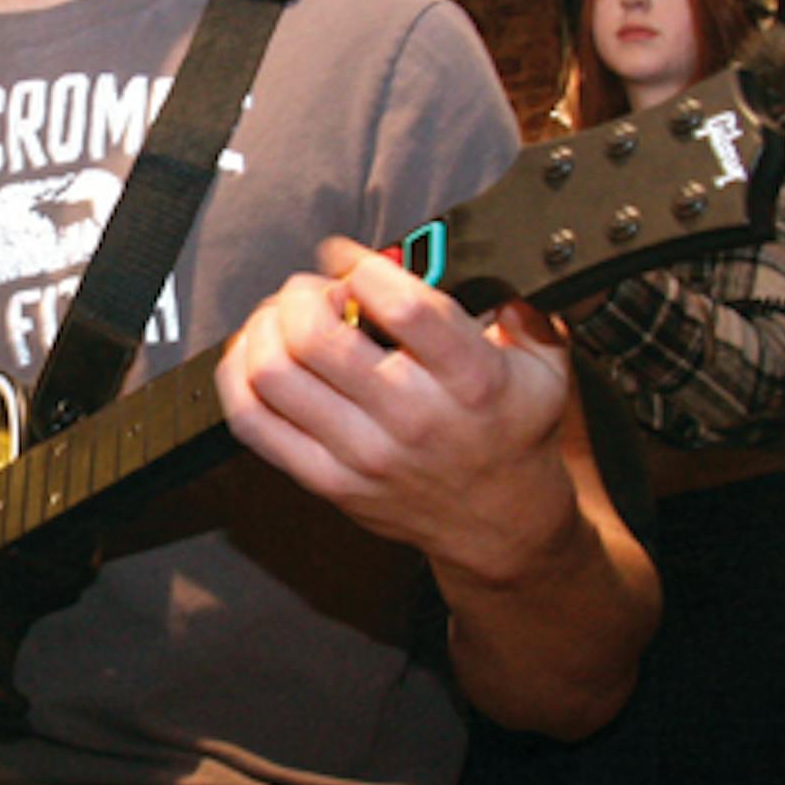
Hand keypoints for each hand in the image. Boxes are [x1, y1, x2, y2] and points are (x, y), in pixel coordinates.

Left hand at [215, 236, 575, 584]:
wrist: (501, 527)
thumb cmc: (512, 437)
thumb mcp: (546, 365)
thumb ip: (523, 305)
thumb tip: (489, 257)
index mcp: (469, 380)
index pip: (400, 307)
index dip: (360, 266)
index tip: (350, 257)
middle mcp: (412, 417)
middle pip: (316, 335)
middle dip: (302, 293)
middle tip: (316, 290)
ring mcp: (363, 453)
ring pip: (274, 374)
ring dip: (267, 328)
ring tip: (285, 319)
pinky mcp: (327, 480)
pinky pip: (254, 423)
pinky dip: (238, 377)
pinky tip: (256, 355)